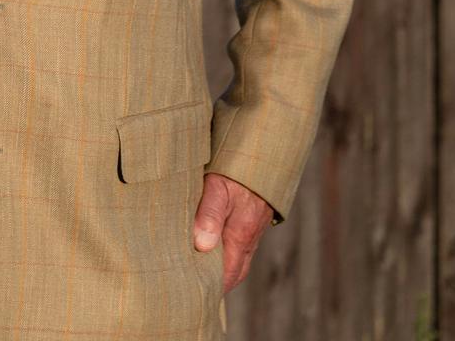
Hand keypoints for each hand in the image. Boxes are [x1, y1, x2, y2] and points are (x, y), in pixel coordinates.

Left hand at [192, 171, 272, 293]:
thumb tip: (202, 246)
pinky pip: (239, 248)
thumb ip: (209, 215)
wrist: (262, 157)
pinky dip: (227, 257)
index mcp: (240, 235)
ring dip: (222, 271)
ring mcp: (251, 232)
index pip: (227, 274)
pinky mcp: (249, 223)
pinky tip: (212, 254)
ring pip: (238, 261)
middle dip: (217, 284)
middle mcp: (248, 239)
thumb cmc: (236, 172)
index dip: (213, 287)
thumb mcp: (218, 189)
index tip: (193, 297)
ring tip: (200, 279)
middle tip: (194, 293)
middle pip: (234, 272)